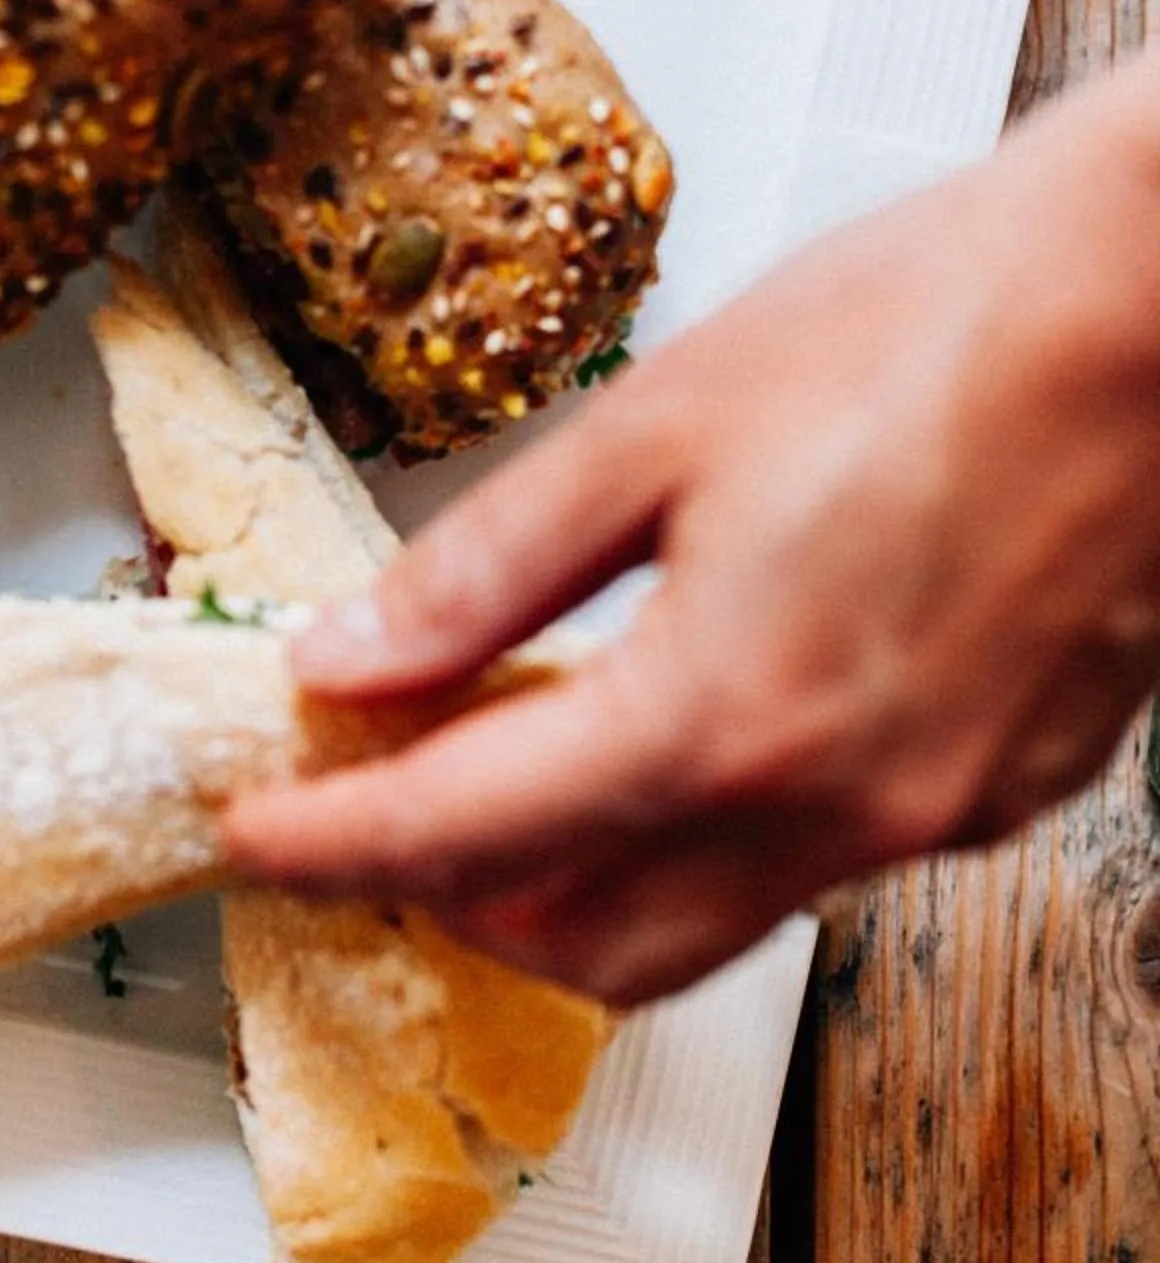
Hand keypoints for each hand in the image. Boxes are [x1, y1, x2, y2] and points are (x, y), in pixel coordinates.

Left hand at [230, 56, 1159, 1004]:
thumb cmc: (941, 321)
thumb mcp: (656, 423)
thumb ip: (486, 567)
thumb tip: (353, 655)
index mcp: (718, 716)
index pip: (460, 834)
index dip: (330, 840)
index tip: (256, 827)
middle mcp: (830, 805)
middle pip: (582, 941)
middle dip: (453, 897)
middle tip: (377, 802)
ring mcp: (931, 814)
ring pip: (706, 924)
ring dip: (583, 881)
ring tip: (514, 766)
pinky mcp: (1006, 787)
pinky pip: (819, 864)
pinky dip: (714, 831)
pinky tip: (687, 727)